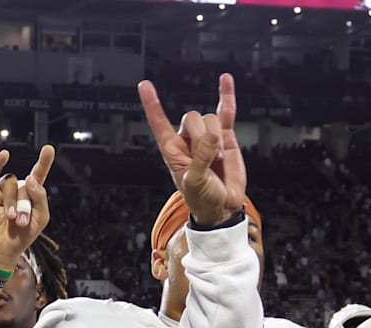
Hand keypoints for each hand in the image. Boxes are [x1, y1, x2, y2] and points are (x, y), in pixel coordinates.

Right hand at [0, 146, 53, 269]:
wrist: (0, 250)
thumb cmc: (21, 237)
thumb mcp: (41, 218)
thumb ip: (40, 197)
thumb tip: (30, 177)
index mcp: (31, 196)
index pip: (38, 175)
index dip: (44, 162)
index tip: (49, 149)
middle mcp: (17, 190)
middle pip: (26, 184)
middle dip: (26, 204)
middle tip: (22, 223)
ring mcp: (2, 191)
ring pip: (12, 183)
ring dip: (13, 202)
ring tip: (11, 219)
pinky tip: (4, 156)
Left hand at [139, 73, 244, 225]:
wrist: (223, 205)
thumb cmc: (202, 197)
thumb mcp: (194, 181)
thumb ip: (201, 158)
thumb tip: (214, 134)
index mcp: (172, 149)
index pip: (159, 123)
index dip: (152, 105)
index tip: (144, 85)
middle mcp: (187, 139)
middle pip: (192, 118)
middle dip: (202, 137)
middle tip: (208, 160)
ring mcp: (206, 135)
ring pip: (210, 118)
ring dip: (217, 140)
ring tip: (218, 160)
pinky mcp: (225, 135)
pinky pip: (226, 110)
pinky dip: (226, 94)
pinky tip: (225, 79)